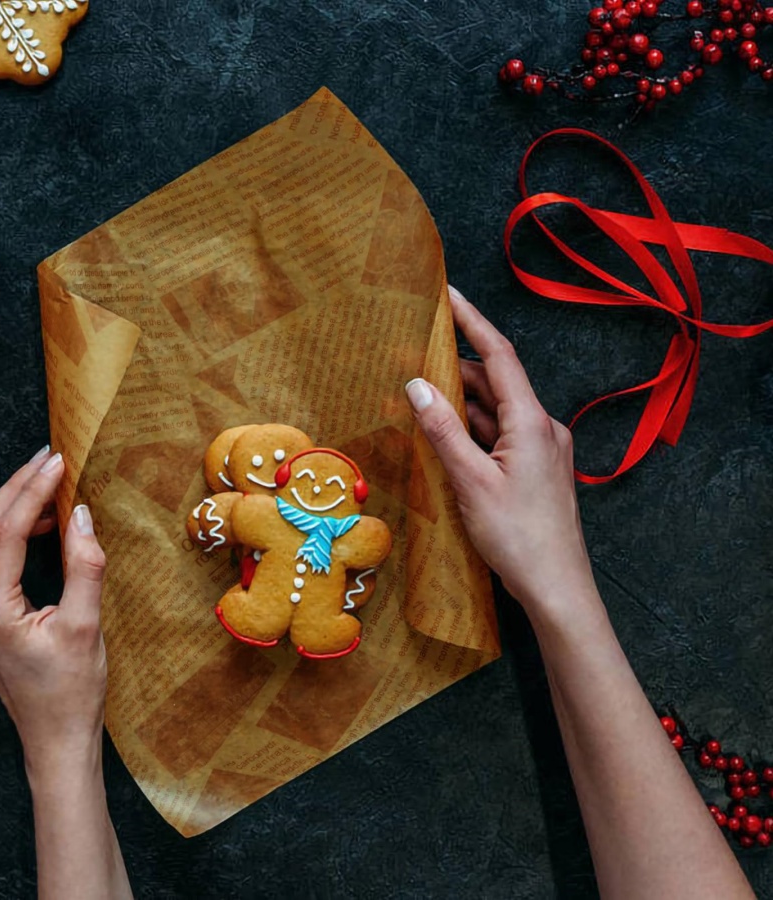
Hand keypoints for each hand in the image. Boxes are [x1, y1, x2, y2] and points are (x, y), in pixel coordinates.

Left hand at [0, 446, 107, 776]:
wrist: (55, 739)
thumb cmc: (73, 691)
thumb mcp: (87, 626)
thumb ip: (84, 566)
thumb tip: (81, 515)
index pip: (7, 532)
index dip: (33, 492)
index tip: (59, 462)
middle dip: (15, 488)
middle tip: (49, 459)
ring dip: (8, 507)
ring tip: (46, 484)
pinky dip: (8, 533)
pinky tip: (39, 526)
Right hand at [405, 286, 597, 619]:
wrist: (558, 587)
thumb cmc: (518, 536)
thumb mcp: (471, 481)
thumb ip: (444, 430)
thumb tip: (417, 385)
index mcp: (531, 422)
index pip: (499, 355)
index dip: (472, 321)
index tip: (448, 295)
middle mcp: (542, 428)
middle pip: (497, 382)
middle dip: (458, 364)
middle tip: (418, 349)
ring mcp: (542, 450)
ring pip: (498, 411)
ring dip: (464, 400)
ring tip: (424, 389)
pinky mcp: (536, 471)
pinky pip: (501, 436)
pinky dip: (475, 428)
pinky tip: (447, 434)